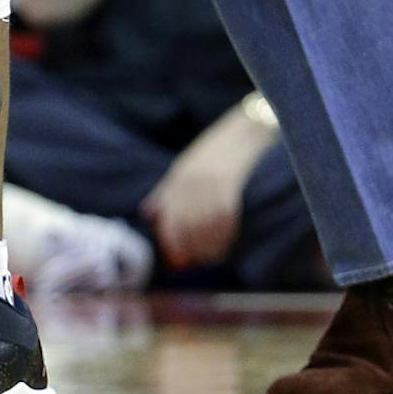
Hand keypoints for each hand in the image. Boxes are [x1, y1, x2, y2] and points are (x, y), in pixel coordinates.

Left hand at [140, 104, 277, 270]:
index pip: (168, 216)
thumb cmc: (214, 153)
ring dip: (207, 246)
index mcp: (177, 178)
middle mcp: (189, 182)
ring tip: (211, 257)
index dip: (170, 241)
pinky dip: (224, 236)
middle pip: (185, 224)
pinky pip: (224, 218)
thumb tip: (147, 213)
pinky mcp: (229, 185)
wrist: (244, 132)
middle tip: (196, 261)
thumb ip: (166, 191)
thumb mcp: (184, 167)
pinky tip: (225, 245)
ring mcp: (209, 183)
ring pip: (204, 225)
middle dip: (189, 248)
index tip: (176, 259)